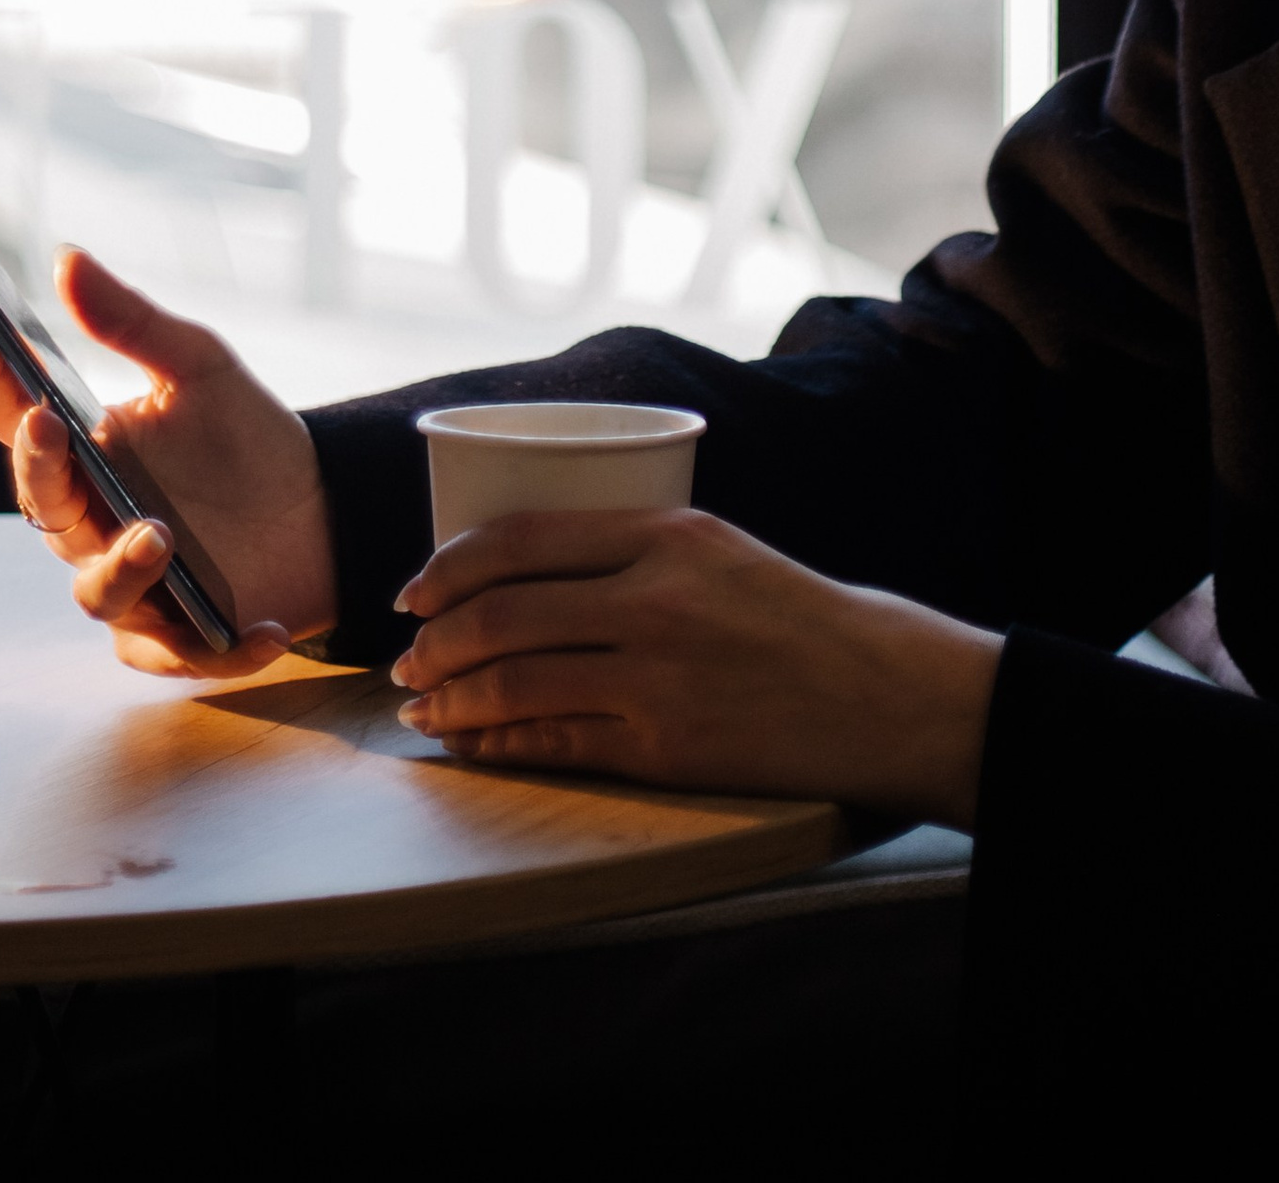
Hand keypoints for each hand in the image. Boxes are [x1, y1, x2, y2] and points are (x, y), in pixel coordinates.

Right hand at [0, 247, 336, 678]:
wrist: (321, 510)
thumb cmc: (245, 437)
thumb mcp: (198, 365)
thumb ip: (130, 321)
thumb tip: (64, 258)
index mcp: (85, 454)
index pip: (16, 420)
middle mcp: (92, 522)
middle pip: (42, 506)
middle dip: (38, 467)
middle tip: (51, 425)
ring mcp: (131, 585)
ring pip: (95, 592)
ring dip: (121, 567)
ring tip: (161, 534)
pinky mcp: (177, 636)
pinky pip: (174, 655)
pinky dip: (215, 648)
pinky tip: (258, 625)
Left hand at [389, 508, 1000, 827]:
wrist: (873, 687)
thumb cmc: (789, 614)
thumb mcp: (713, 548)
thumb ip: (628, 551)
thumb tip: (520, 572)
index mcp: (664, 533)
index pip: (523, 539)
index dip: (450, 566)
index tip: (414, 591)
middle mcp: (652, 598)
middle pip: (504, 613)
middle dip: (435, 640)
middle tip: (405, 657)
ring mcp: (656, 675)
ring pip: (516, 682)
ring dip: (452, 698)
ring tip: (423, 706)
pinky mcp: (665, 745)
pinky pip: (555, 742)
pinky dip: (498, 743)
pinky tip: (473, 744)